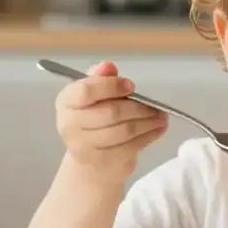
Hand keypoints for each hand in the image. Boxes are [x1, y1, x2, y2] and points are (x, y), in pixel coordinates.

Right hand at [55, 60, 167, 180]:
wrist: (91, 160)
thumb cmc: (95, 119)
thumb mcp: (95, 96)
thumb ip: (101, 78)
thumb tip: (107, 66)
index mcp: (66, 102)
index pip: (86, 91)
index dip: (111, 87)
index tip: (131, 86)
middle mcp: (69, 125)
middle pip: (111, 113)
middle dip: (138, 107)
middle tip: (156, 106)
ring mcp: (85, 147)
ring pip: (124, 130)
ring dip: (148, 122)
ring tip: (161, 117)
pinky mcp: (103, 162)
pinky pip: (132, 146)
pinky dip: (149, 136)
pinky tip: (158, 129)